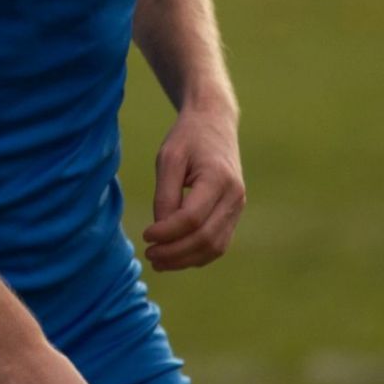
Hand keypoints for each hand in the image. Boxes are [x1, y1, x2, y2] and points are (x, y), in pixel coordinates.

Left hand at [143, 101, 244, 271]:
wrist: (214, 122)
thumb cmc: (188, 137)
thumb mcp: (169, 157)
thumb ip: (165, 194)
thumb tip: (160, 232)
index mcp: (218, 178)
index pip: (193, 219)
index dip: (167, 233)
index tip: (145, 235)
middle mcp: (234, 196)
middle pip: (206, 238)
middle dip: (175, 253)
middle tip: (149, 255)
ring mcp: (238, 206)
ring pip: (215, 247)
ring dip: (186, 259)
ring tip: (158, 261)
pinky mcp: (234, 212)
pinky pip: (219, 242)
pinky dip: (197, 254)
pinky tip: (175, 255)